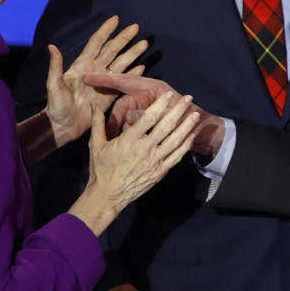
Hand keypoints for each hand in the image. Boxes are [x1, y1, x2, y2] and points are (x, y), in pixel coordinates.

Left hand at [44, 16, 147, 147]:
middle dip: (124, 38)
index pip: (97, 43)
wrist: (64, 126)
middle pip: (113, 50)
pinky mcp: (110, 94)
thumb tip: (52, 46)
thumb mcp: (54, 85)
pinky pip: (124, 81)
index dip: (106, 31)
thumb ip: (56, 66)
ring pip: (121, 63)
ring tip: (145, 44)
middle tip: (136, 27)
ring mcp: (104, 82)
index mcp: (83, 65)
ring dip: (133, 53)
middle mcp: (96, 70)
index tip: (116, 19)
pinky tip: (142, 67)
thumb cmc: (56, 105)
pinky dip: (133, 74)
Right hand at [70, 92, 198, 235]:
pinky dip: (185, 145)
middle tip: (188, 98)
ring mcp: (154, 162)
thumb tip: (94, 104)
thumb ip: (97, 123)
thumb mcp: (96, 144)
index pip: (148, 118)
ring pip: (175, 141)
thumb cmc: (101, 169)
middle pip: (165, 126)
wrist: (107, 196)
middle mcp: (144, 149)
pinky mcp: (160, 172)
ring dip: (186, 126)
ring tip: (195, 114)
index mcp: (129, 140)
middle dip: (178, 110)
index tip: (168, 94)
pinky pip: (176, 157)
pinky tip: (191, 135)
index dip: (160, 104)